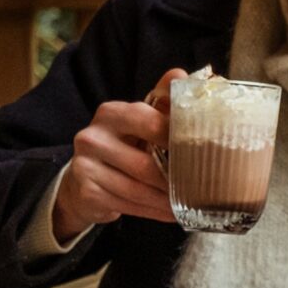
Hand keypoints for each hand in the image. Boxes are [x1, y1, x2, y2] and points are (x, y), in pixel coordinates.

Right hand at [50, 68, 187, 242]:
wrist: (83, 179)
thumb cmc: (122, 145)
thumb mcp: (140, 120)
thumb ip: (163, 99)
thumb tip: (189, 75)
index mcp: (111, 113)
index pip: (149, 121)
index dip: (177, 137)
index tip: (204, 149)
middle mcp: (92, 136)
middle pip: (144, 162)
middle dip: (176, 177)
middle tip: (203, 185)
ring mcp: (85, 165)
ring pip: (138, 188)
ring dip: (167, 199)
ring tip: (189, 203)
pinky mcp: (87, 191)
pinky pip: (128, 204)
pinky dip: (153, 211)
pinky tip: (169, 213)